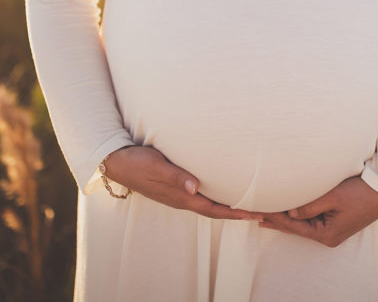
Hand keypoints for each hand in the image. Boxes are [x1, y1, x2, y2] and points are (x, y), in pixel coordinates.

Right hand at [102, 145, 263, 221]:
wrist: (115, 161)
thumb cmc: (136, 162)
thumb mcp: (156, 166)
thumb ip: (175, 176)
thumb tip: (195, 188)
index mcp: (180, 197)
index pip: (214, 209)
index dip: (236, 213)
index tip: (256, 215)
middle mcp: (182, 198)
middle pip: (216, 209)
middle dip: (239, 212)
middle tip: (262, 211)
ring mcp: (178, 193)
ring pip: (210, 202)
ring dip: (229, 205)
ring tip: (249, 202)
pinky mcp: (175, 185)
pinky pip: (202, 194)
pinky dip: (217, 195)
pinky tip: (224, 188)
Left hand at [258, 175, 377, 247]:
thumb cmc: (361, 192)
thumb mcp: (333, 197)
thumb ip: (309, 204)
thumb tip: (289, 210)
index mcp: (327, 234)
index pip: (293, 225)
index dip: (275, 216)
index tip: (258, 209)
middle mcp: (328, 235)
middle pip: (295, 228)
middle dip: (275, 220)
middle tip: (252, 215)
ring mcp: (332, 229)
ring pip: (301, 223)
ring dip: (285, 216)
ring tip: (263, 214)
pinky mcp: (335, 220)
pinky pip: (310, 218)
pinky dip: (297, 213)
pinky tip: (287, 210)